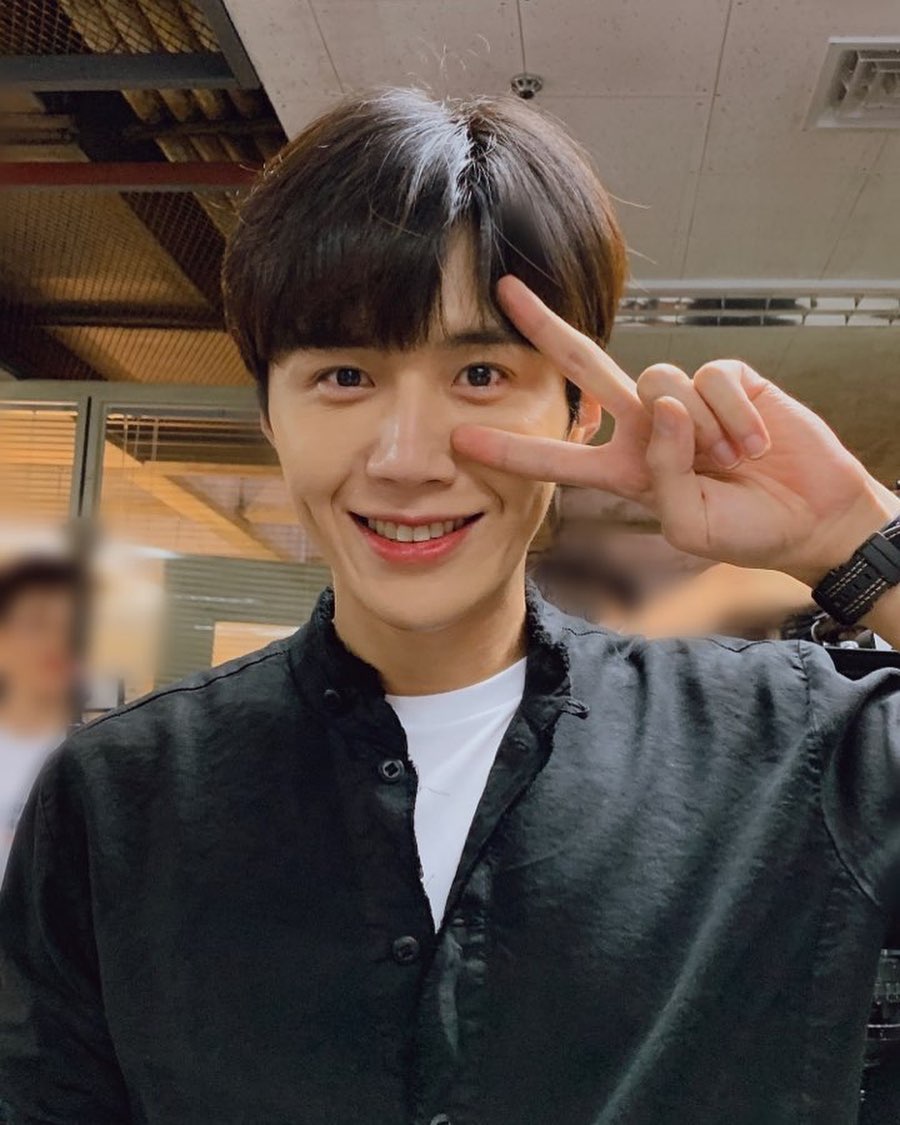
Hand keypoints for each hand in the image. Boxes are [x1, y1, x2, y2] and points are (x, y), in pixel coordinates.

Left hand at [452, 275, 899, 585]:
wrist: (811, 516)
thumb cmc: (744, 529)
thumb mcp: (690, 525)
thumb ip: (664, 474)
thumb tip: (663, 405)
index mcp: (622, 471)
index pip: (555, 460)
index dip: (509, 451)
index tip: (460, 438)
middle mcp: (643, 427)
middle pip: (586, 369)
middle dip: (545, 330)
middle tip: (507, 294)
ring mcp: (682, 398)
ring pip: (659, 382)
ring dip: (698, 431)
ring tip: (732, 462)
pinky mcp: (725, 377)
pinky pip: (708, 378)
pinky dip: (732, 416)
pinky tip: (753, 441)